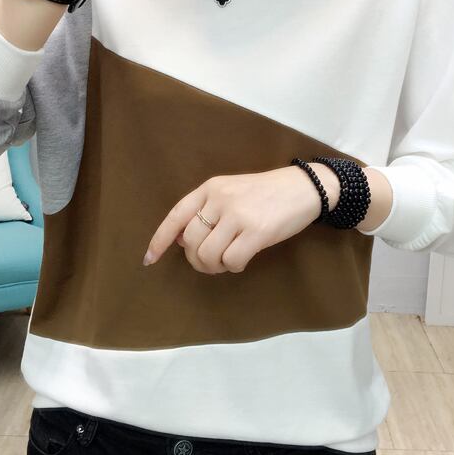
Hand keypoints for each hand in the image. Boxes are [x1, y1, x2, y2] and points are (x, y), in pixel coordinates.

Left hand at [143, 164, 339, 273]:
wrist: (304, 187)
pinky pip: (232, 261)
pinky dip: (234, 267)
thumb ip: (205, 211)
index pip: (175, 215)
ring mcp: (238, 214)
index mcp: (210, 188)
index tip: (149, 259)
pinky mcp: (257, 231)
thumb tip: (179, 240)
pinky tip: (242, 259)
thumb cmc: (265, 193)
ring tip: (228, 260)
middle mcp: (220, 199)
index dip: (159, 240)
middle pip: (190, 242)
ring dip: (215, 266)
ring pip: (208, 255)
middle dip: (196, 260)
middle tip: (211, 262)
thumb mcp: (230, 192)